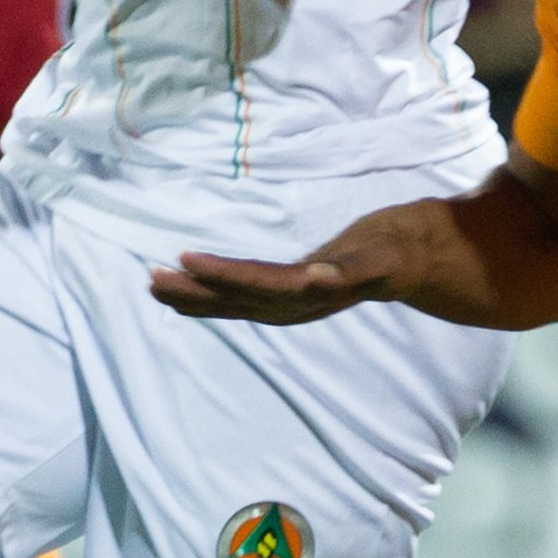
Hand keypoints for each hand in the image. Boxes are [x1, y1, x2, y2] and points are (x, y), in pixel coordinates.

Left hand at [148, 206, 429, 324]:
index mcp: (310, 293)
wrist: (406, 262)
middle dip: (193, 291)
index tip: (186, 260)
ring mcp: (287, 304)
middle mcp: (292, 304)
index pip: (257, 285)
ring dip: (192, 297)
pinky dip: (209, 293)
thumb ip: (350, 272)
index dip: (221, 276)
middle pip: (234, 299)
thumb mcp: (380, 259)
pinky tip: (186, 287)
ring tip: (154, 284)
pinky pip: (238, 298)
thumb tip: (318, 277)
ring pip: (230, 303)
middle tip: (151, 278)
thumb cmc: (393, 253)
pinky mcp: (284, 296)